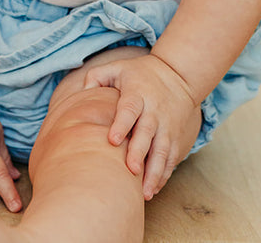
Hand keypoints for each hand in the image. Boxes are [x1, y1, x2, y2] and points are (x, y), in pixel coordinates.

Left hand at [83, 52, 199, 199]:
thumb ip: (97, 76)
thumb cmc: (140, 74)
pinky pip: (170, 159)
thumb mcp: (119, 67)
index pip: (130, 108)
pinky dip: (163, 175)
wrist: (178, 75)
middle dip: (139, 152)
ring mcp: (167, 126)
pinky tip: (153, 189)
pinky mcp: (176, 138)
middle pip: (147, 132)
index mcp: (138, 93)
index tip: (113, 139)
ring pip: (161, 151)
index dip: (122, 123)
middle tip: (130, 170)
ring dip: (154, 172)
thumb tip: (82, 91)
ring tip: (145, 193)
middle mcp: (154, 111)